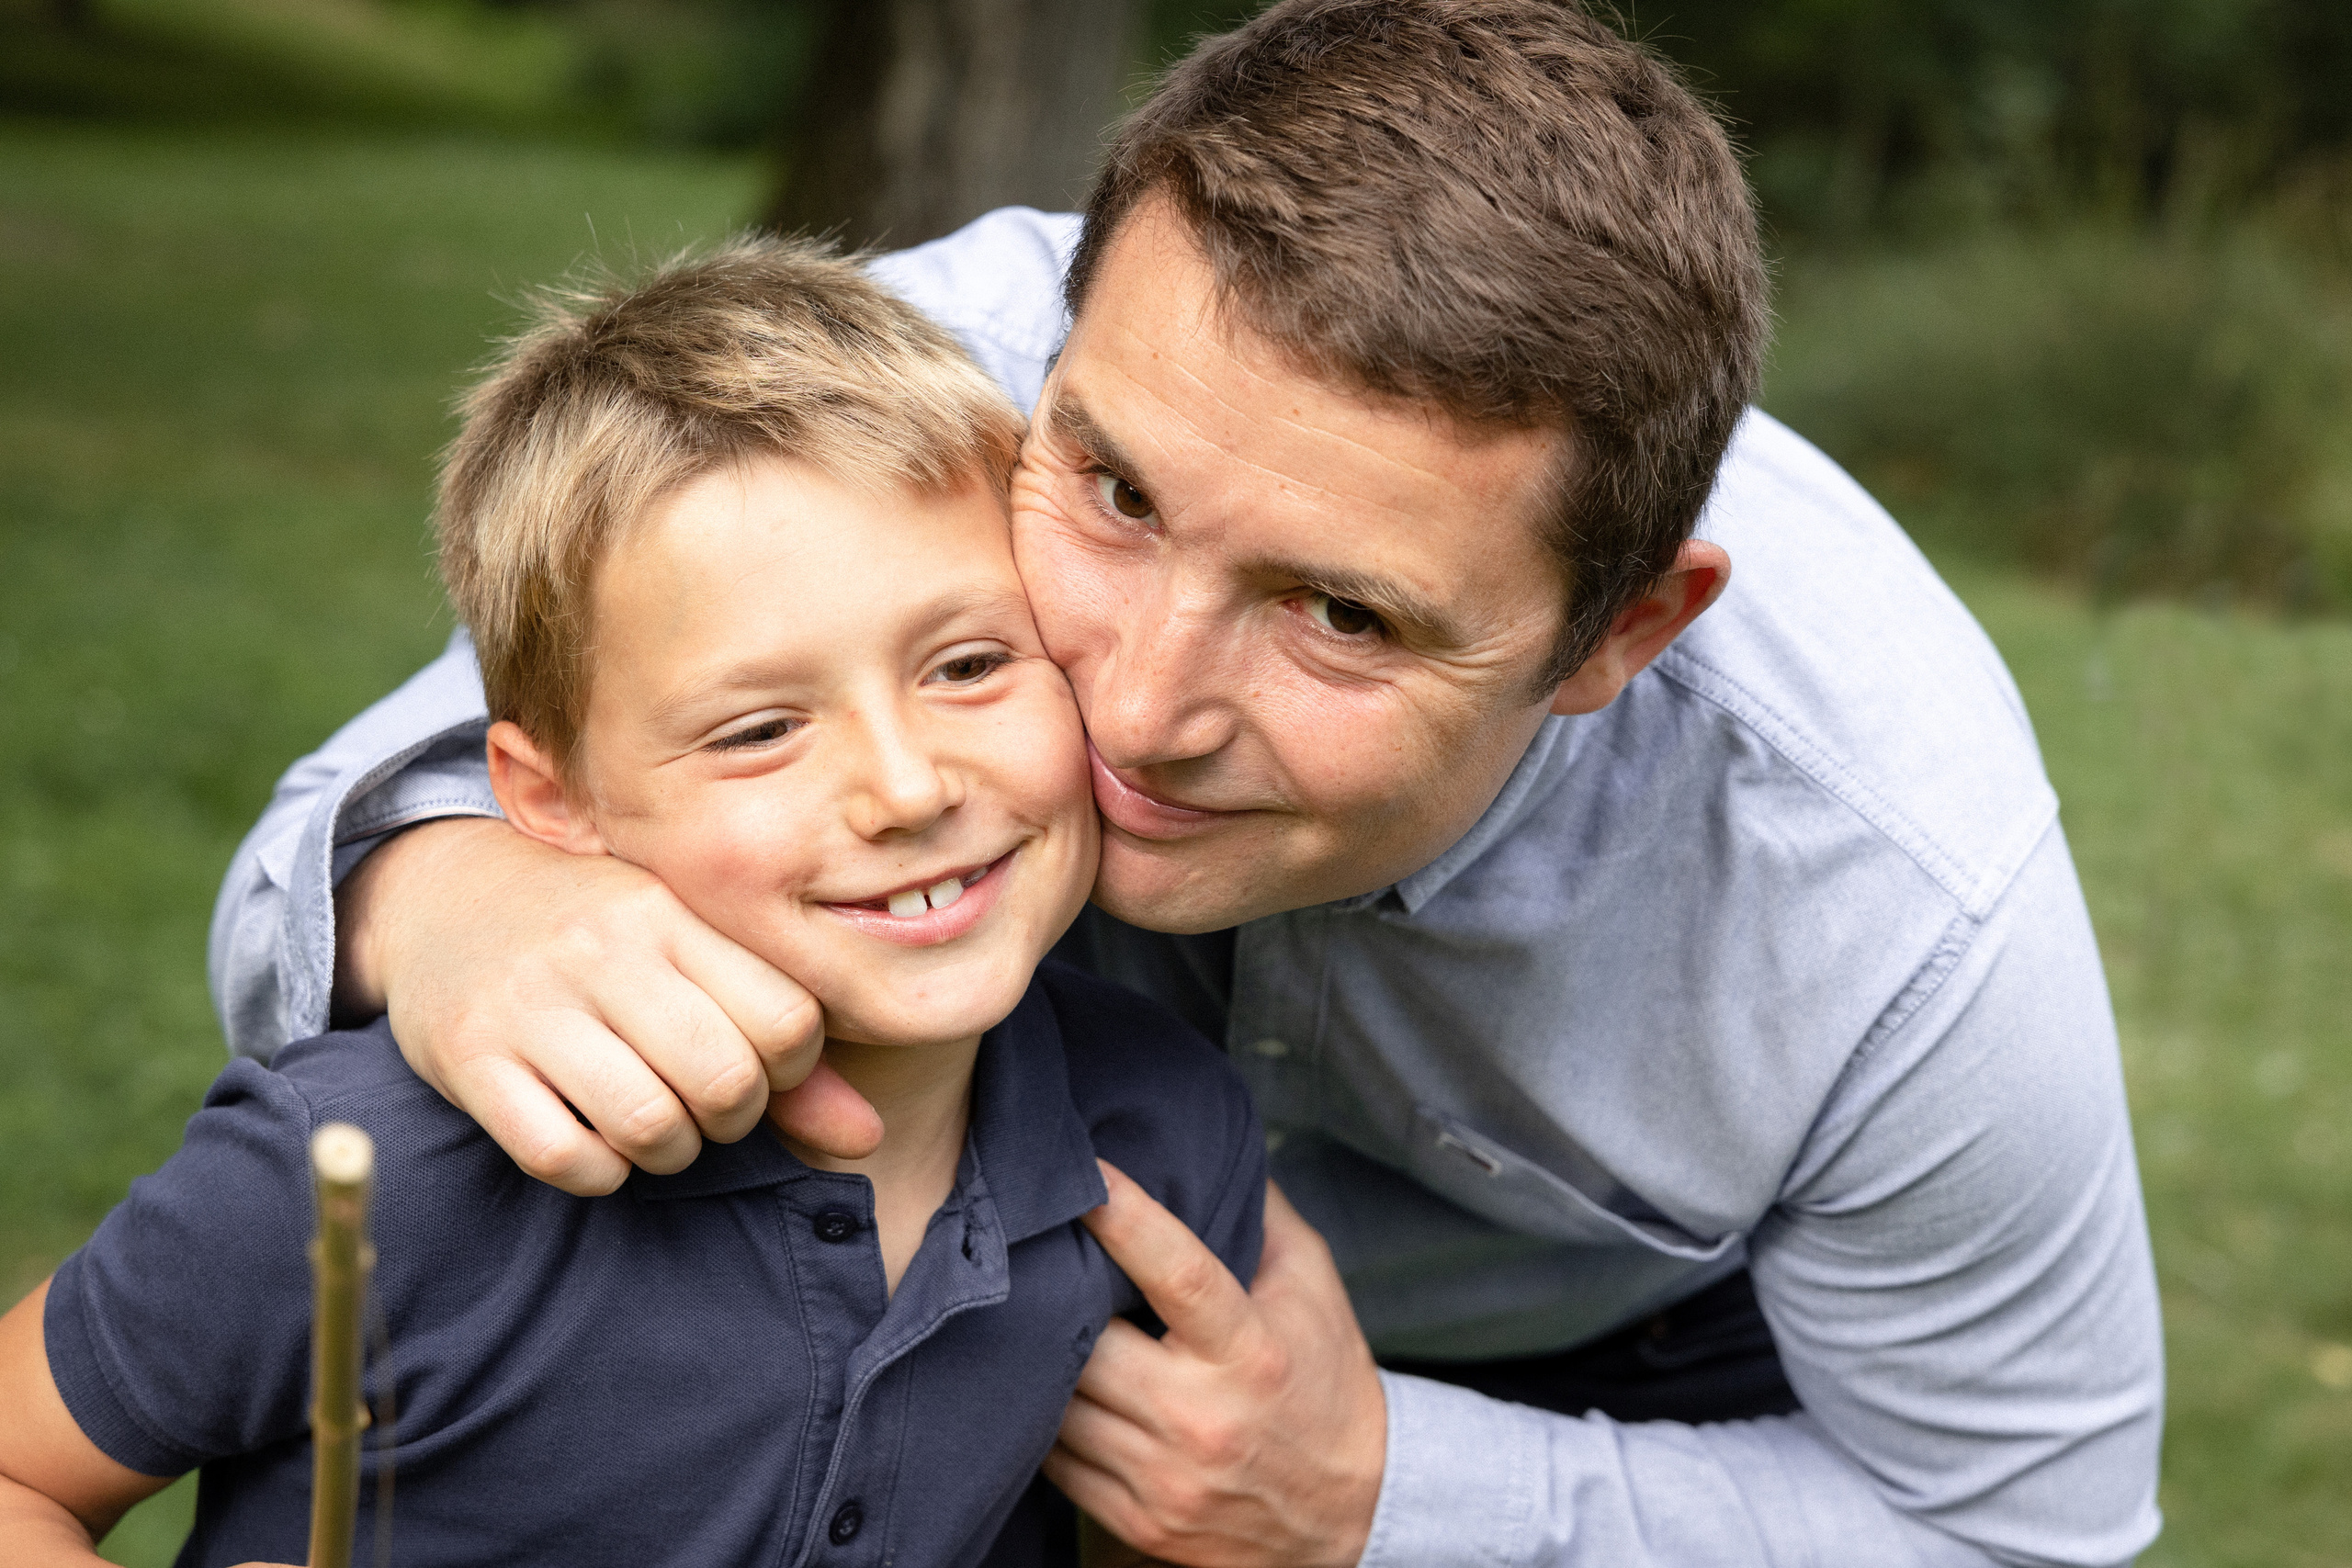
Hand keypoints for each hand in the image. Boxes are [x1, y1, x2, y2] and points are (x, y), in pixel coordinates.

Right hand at [336, 818, 881, 1193]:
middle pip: (726, 1080)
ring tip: (654, 1123)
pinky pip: (564, 1156)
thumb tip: (868, 1140)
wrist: (443, 895)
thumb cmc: (598, 936)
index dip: (791, 1069)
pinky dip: (597, 1170)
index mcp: (672, 911)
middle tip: (707, 1106)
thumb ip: (779, 1040)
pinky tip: (593, 1138)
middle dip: (733, 1118)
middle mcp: (604, 949)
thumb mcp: (688, 953)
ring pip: (649, 1125)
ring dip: (668, 1152)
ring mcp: (532, 1003)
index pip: (787, 1018)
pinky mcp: (470, 1058)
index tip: (758, 1064)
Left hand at [1045, 1163, 1386, 1567]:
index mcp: (1251, 1351)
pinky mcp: (1140, 1521)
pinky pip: (1057, 1463)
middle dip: (1062, 1296)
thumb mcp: (1312, 1287)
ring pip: (1060, 1405)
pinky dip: (1047, 1420)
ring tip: (1036, 1317)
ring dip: (1044, 1359)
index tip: (1087, 1172)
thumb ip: (1259, 1213)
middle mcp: (1204, 1419)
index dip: (1126, 1218)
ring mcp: (1167, 1479)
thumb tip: (1209, 1142)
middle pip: (1091, 1343)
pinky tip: (1056, 1386)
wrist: (1352, 1510)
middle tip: (1037, 1251)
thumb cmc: (1325, 1379)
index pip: (1179, 1273)